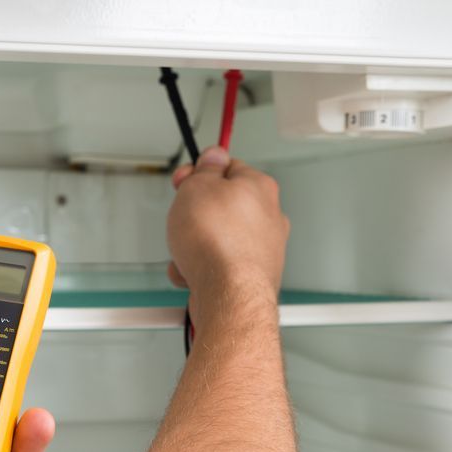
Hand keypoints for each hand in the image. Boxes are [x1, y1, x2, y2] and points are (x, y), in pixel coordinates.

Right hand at [166, 146, 288, 325]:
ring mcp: (263, 248)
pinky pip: (218, 264)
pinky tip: (193, 273)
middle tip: (183, 218)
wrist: (228, 293)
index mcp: (259, 187)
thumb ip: (203, 170)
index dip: (200, 172)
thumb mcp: (197, 187)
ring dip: (195, 244)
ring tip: (187, 252)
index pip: (228, 167)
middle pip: (221, 205)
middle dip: (195, 214)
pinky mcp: (252, 275)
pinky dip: (202, 268)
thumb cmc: (217, 242)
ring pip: (217, 238)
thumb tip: (212, 157)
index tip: (184, 179)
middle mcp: (268, 216)